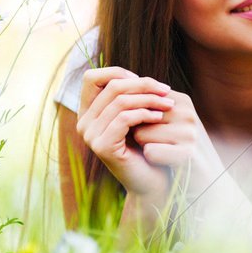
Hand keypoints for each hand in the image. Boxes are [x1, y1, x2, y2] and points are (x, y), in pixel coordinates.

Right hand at [77, 67, 175, 199]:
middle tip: (166, 91)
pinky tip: (160, 117)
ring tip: (168, 104)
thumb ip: (130, 96)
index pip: (92, 77)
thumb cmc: (146, 144)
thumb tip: (139, 76)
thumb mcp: (136, 115)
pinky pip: (124, 119)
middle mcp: (83, 123)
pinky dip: (145, 114)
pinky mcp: (102, 147)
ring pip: (120, 102)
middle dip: (143, 84)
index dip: (119, 72)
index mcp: (87, 112)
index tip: (146, 81)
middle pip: (112, 87)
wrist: (151, 180)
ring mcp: (89, 136)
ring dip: (149, 99)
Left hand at [130, 90, 225, 196]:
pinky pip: (150, 152)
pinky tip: (164, 162)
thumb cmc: (177, 147)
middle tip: (155, 143)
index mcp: (181, 101)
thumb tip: (117, 94)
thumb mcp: (168, 121)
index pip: (141, 98)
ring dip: (143, 145)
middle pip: (138, 116)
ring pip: (141, 133)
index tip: (143, 129)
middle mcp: (187, 112)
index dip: (135, 116)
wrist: (202, 177)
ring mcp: (189, 132)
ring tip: (161, 151)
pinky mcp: (187, 153)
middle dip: (138, 131)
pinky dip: (151, 159)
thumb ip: (149, 106)